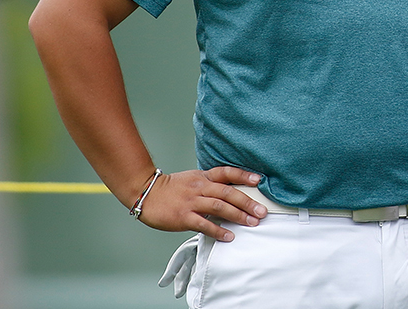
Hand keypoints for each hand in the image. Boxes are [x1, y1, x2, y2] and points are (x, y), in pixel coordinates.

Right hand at [135, 167, 268, 241]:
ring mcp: (192, 202)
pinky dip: (218, 230)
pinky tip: (229, 236)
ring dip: (238, 215)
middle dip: (248, 202)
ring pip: (219, 207)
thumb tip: (231, 192)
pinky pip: (204, 224)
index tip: (259, 181)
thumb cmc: (171, 189)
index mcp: (203, 177)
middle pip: (228, 193)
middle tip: (262, 212)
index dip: (244, 175)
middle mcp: (200, 187)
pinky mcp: (183, 217)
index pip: (227, 172)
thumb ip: (210, 183)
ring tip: (252, 223)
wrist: (145, 193)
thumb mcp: (192, 178)